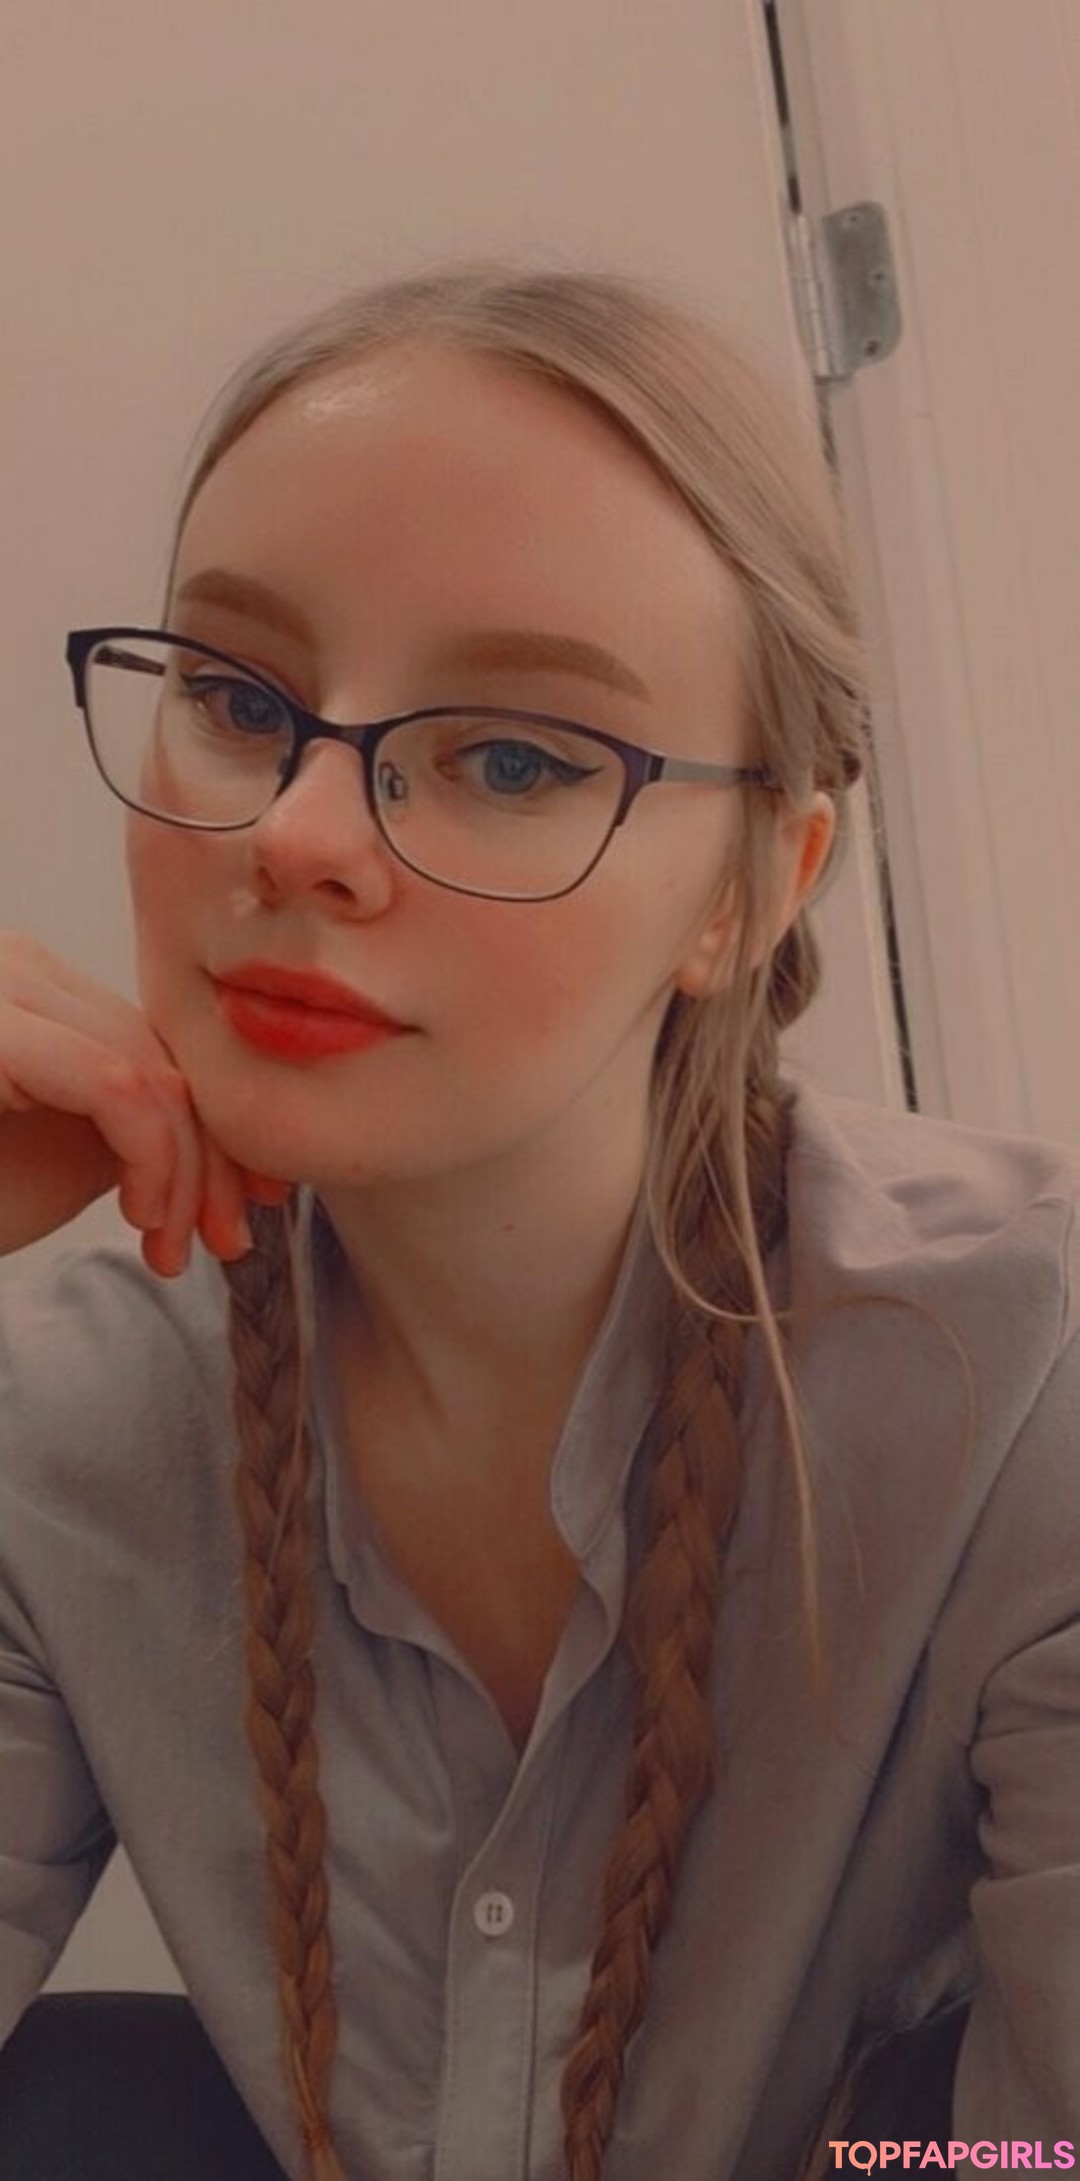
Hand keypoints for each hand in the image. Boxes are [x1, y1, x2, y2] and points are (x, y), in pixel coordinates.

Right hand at [0, 931, 291, 1276]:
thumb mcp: (63, 1154)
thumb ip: (132, 1121)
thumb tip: (221, 1135)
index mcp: (31, 986)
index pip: (154, 1046)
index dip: (213, 1130)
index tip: (242, 1209)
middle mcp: (15, 967)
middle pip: (159, 1055)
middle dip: (210, 1159)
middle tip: (226, 1240)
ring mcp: (2, 987)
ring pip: (148, 1073)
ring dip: (182, 1173)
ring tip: (172, 1247)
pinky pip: (116, 1087)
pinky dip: (152, 1158)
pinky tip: (143, 1215)